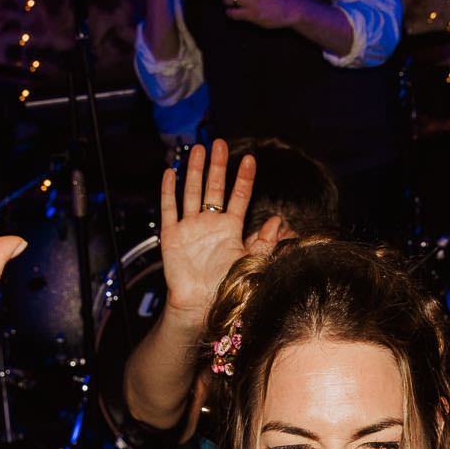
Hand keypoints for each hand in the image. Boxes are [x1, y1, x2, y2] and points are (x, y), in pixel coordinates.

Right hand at [159, 140, 283, 315]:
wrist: (200, 305)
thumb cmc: (226, 287)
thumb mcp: (249, 262)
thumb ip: (264, 242)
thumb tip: (280, 221)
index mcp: (230, 228)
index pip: (238, 197)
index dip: (244, 178)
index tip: (250, 159)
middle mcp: (210, 224)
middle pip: (214, 188)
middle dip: (218, 166)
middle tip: (220, 143)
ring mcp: (190, 227)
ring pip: (192, 192)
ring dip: (195, 171)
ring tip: (198, 149)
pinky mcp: (171, 235)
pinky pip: (169, 209)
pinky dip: (169, 191)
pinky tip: (171, 173)